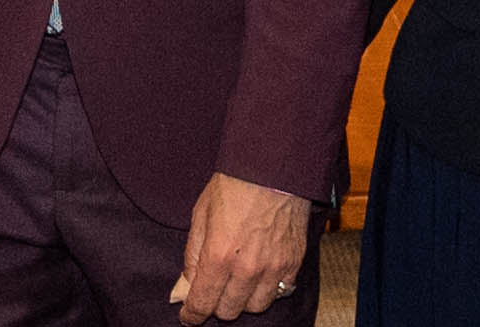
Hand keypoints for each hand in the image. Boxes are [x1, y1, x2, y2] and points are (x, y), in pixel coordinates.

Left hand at [166, 171, 313, 320]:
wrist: (272, 167)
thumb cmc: (234, 186)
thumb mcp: (200, 216)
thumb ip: (193, 255)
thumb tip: (186, 285)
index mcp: (219, 255)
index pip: (203, 302)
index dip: (192, 315)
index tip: (189, 317)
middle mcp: (247, 268)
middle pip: (229, 310)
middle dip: (216, 305)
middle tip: (213, 292)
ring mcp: (274, 267)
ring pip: (255, 306)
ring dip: (243, 300)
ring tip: (237, 282)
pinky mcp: (293, 263)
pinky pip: (279, 292)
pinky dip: (267, 290)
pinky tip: (259, 275)